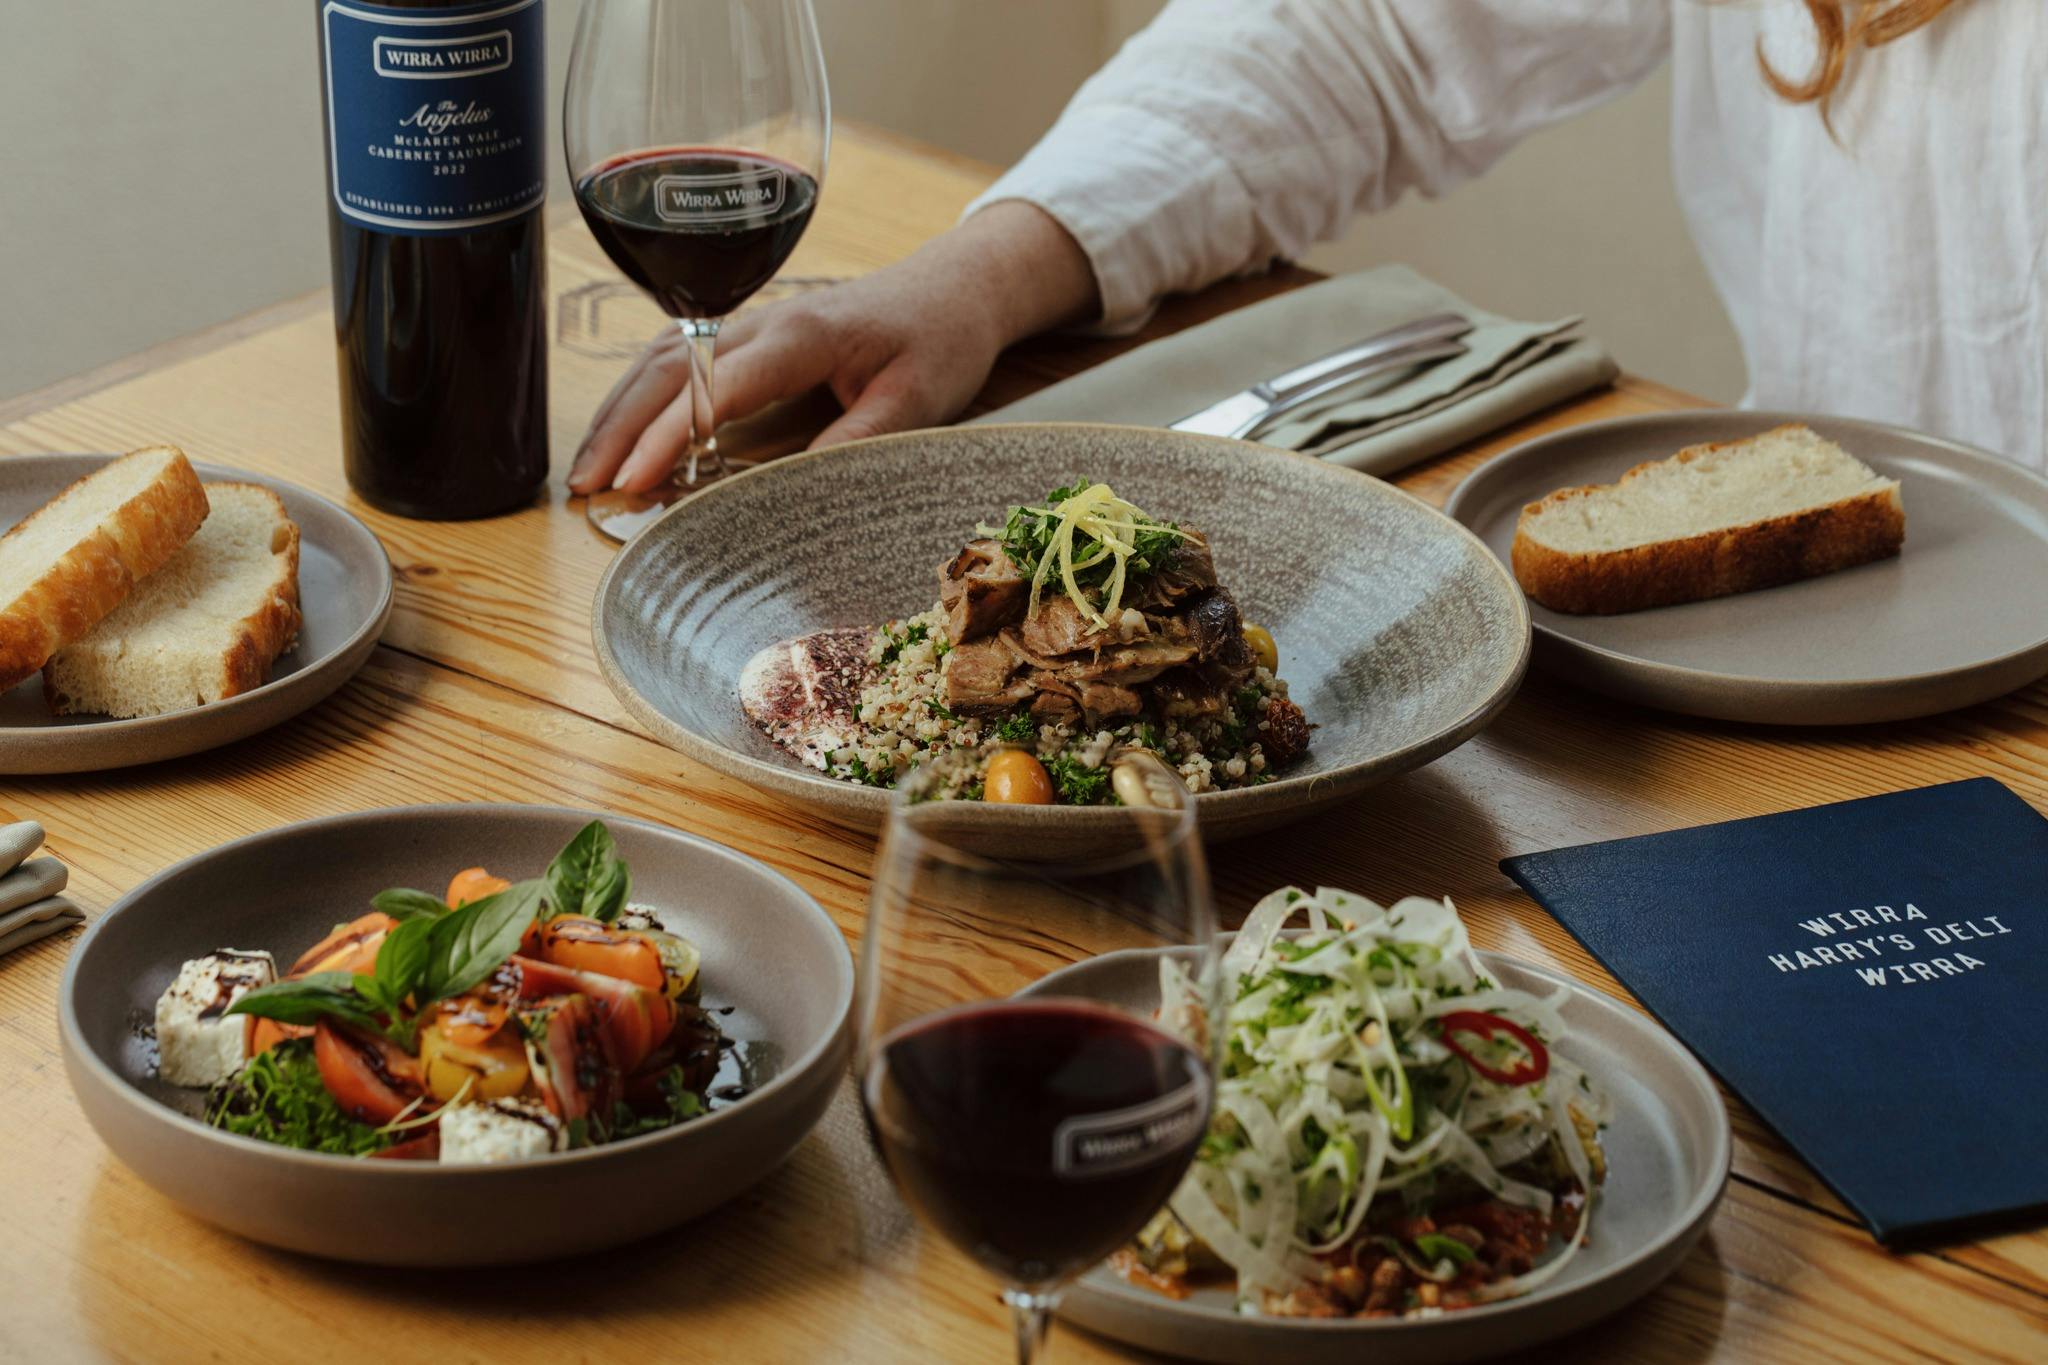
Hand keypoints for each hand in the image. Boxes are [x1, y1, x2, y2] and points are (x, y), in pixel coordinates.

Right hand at [566, 201, 1099, 495]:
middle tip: (585, 483)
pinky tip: (620, 427)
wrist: (955, 288)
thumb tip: (794, 489)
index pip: (716, 385)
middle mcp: (764, 322)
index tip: (633, 478)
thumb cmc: (939, 340)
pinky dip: (641, 394)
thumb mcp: (917, 400)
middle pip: (669, 367)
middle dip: (620, 425)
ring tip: (585, 466)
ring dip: (619, 410)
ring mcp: (752, 325)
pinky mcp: (751, 338)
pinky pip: (680, 358)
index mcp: (802, 335)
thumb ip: (856, 441)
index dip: (669, 433)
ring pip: (663, 359)